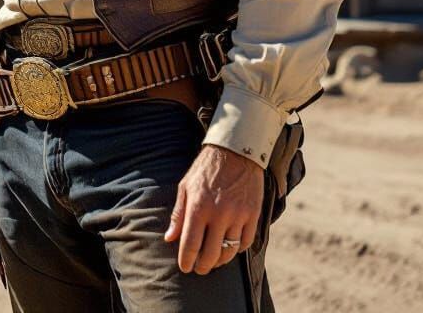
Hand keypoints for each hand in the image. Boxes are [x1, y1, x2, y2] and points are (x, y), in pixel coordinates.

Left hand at [164, 144, 263, 273]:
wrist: (235, 151)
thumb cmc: (205, 169)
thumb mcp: (186, 186)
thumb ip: (178, 214)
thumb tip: (169, 238)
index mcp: (198, 206)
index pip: (190, 244)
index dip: (186, 260)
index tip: (185, 268)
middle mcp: (219, 213)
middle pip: (211, 254)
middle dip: (203, 266)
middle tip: (199, 269)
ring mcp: (238, 215)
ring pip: (229, 251)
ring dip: (220, 261)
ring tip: (213, 262)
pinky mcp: (253, 214)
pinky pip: (245, 242)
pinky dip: (237, 249)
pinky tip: (229, 248)